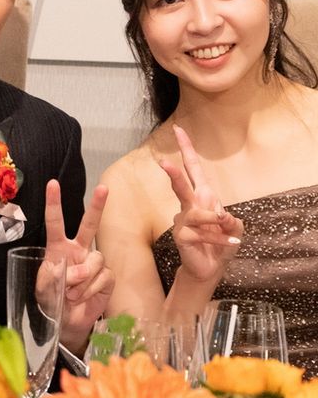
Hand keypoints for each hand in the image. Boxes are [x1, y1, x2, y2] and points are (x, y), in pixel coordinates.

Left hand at [43, 178, 113, 347]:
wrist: (67, 322)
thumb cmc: (51, 301)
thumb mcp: (42, 288)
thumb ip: (51, 277)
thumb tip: (71, 270)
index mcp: (58, 248)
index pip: (55, 222)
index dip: (54, 203)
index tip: (52, 184)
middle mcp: (78, 250)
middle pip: (89, 225)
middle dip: (97, 206)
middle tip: (104, 188)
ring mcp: (94, 263)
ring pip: (95, 259)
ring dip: (82, 279)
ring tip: (71, 293)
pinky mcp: (107, 277)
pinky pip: (103, 277)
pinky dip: (90, 289)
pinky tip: (82, 297)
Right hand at [161, 124, 242, 282]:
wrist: (211, 268)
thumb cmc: (221, 243)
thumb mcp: (234, 228)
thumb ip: (231, 219)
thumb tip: (221, 216)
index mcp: (202, 197)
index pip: (192, 169)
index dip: (186, 149)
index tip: (178, 130)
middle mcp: (189, 206)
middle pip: (180, 186)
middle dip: (173, 174)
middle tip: (163, 162)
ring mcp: (182, 222)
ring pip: (197, 214)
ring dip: (215, 221)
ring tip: (228, 229)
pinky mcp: (181, 237)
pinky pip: (203, 234)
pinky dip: (220, 239)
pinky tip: (230, 243)